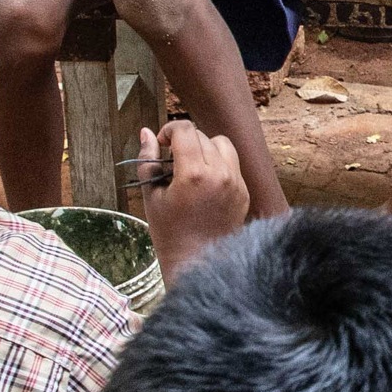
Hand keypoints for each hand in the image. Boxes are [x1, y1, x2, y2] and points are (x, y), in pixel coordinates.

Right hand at [139, 120, 248, 278]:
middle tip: (172, 161)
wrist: (197, 261)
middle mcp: (220, 174)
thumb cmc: (169, 232)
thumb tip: (146, 133)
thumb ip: (148, 161)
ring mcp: (235, 183)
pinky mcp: (244, 192)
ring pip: (222, 144)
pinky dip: (219, 164)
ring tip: (191, 167)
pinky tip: (204, 182)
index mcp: (194, 174)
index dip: (169, 130)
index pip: (185, 130)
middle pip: (202, 136)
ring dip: (205, 148)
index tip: (162, 143)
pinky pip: (233, 164)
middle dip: (184, 142)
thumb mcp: (152, 196)